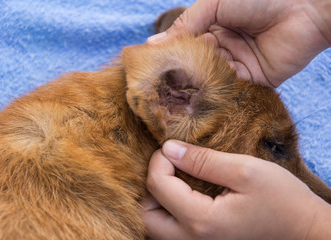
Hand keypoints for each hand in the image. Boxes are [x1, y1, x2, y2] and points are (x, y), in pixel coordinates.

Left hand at [141, 140, 330, 239]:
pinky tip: (182, 192)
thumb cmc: (282, 200)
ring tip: (174, 177)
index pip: (157, 185)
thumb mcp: (245, 171)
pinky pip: (170, 230)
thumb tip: (169, 149)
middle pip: (146, 213)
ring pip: (155, 225)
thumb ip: (203, 161)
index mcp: (202, 220)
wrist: (304, 230)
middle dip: (151, 184)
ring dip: (157, 199)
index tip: (172, 146)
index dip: (159, 160)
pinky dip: (168, 210)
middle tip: (169, 165)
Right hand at [148, 0, 330, 86]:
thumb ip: (187, 24)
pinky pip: (229, 89)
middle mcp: (223, 48)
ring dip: (193, 87)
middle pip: (195, 66)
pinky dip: (214, 94)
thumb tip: (153, 44)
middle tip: (158, 89)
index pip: (186, 46)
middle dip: (179, 76)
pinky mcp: (252, 80)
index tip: (150, 70)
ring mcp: (237, 65)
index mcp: (213, 28)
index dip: (170, 57)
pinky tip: (197, 100)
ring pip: (209, 79)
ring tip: (172, 98)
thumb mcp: (216, 4)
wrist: (306, 6)